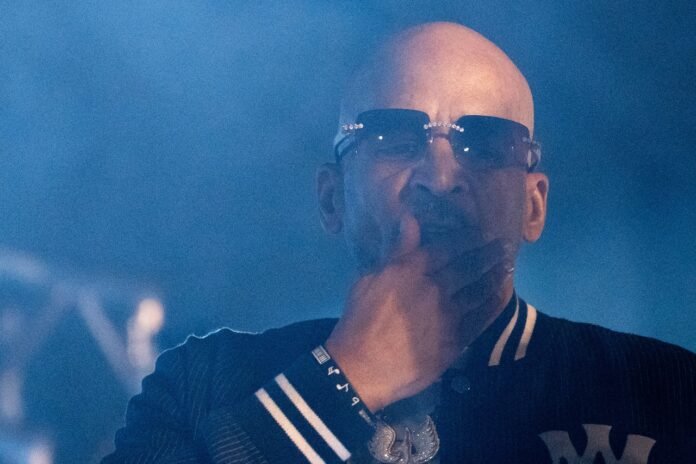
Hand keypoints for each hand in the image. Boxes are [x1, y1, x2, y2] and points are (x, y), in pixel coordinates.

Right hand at [325, 215, 513, 411]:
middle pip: (469, 266)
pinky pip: (480, 318)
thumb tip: (411, 220)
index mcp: (411, 270)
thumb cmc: (359, 320)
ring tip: (506, 267)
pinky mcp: (455, 340)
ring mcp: (447, 315)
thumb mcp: (369, 278)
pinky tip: (498, 297)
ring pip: (479, 290)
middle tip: (503, 245)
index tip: (480, 232)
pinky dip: (491, 305)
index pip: (447, 247)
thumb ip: (396, 250)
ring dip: (495, 276)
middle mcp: (434, 288)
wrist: (362, 367)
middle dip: (488, 254)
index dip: (468, 238)